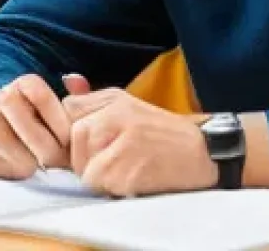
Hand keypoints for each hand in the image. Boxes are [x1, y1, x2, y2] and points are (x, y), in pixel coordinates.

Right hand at [0, 72, 90, 179]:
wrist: (21, 144)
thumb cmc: (54, 129)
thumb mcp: (70, 113)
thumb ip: (78, 97)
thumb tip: (73, 79)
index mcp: (26, 84)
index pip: (38, 93)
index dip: (55, 119)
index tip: (66, 140)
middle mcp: (2, 96)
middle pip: (11, 105)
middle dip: (37, 137)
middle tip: (53, 158)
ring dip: (18, 152)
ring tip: (37, 166)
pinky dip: (3, 166)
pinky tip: (21, 172)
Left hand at [63, 87, 216, 196]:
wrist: (201, 152)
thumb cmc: (162, 134)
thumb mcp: (129, 107)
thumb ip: (96, 99)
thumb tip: (68, 81)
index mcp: (115, 97)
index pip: (69, 108)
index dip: (72, 131)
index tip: (87, 143)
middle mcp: (117, 113)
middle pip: (73, 139)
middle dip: (84, 158)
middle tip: (111, 160)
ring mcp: (124, 139)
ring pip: (84, 166)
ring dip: (99, 176)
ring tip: (124, 169)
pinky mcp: (129, 167)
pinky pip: (100, 183)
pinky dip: (111, 188)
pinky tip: (132, 178)